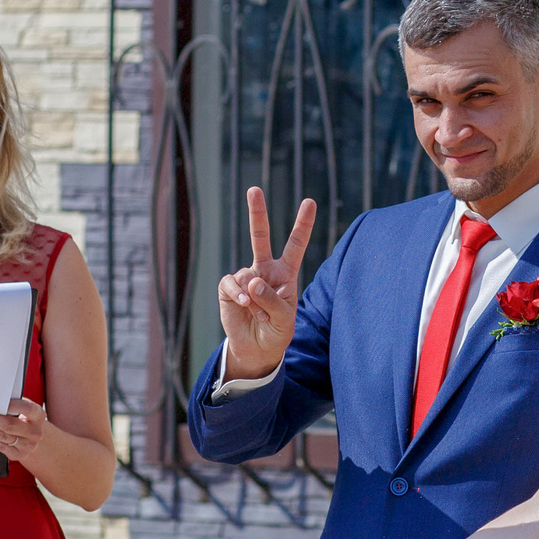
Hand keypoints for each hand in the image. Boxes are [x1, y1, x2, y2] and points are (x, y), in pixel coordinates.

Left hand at [0, 397, 49, 467]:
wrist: (32, 436)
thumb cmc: (24, 417)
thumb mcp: (23, 408)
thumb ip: (11, 404)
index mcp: (38, 416)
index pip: (25, 408)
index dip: (10, 405)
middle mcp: (35, 432)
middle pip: (9, 425)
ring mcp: (28, 445)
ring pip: (2, 436)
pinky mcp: (19, 455)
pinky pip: (0, 446)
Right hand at [217, 188, 315, 382]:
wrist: (257, 348)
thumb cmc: (277, 331)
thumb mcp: (284, 318)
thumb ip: (272, 300)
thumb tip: (252, 281)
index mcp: (285, 273)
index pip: (295, 245)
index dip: (302, 224)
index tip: (309, 202)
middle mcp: (264, 270)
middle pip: (259, 236)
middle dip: (256, 213)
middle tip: (254, 189)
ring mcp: (245, 277)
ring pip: (247, 275)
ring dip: (254, 298)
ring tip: (259, 314)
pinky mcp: (228, 288)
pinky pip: (231, 284)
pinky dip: (238, 295)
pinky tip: (244, 306)